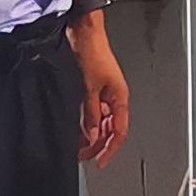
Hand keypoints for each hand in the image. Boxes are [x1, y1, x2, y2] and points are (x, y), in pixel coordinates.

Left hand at [72, 16, 130, 163]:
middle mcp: (114, 97)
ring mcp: (104, 93)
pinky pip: (93, 112)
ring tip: (77, 145)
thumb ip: (91, 114)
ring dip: (91, 134)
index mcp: (120, 98)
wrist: (84, 32)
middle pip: (110, 129)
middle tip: (83, 156)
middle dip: (98, 145)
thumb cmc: (93, 52)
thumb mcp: (89, 88)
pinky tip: (76, 128)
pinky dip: (86, 122)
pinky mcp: (93, 87)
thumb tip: (92, 135)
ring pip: (101, 122)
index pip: (119, 132)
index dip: (111, 150)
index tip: (100, 162)